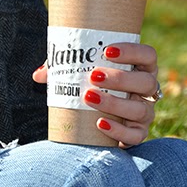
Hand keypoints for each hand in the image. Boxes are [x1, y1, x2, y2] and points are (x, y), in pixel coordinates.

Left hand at [32, 42, 158, 147]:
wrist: (99, 121)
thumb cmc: (94, 87)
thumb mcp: (81, 74)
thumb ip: (63, 70)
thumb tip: (38, 76)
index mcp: (141, 68)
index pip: (147, 55)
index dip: (132, 51)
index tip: (107, 51)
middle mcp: (148, 90)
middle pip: (145, 82)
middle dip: (120, 79)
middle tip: (93, 76)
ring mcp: (146, 113)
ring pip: (139, 109)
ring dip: (115, 104)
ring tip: (89, 97)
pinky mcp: (138, 133)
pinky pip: (135, 135)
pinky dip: (118, 131)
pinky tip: (100, 124)